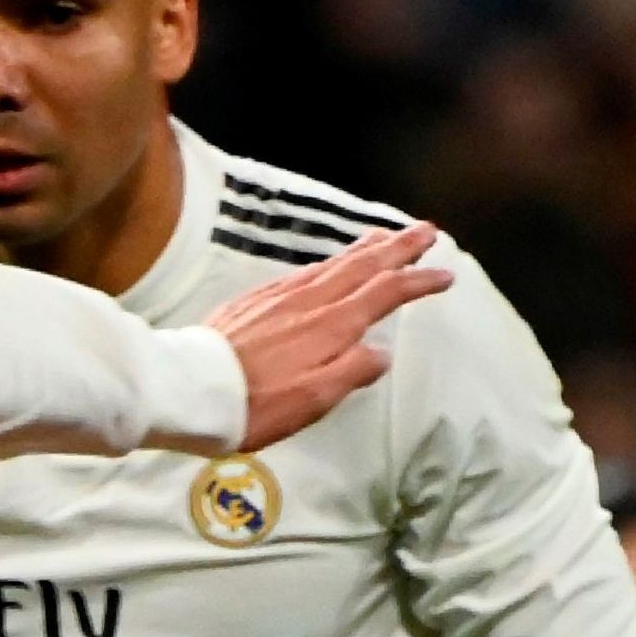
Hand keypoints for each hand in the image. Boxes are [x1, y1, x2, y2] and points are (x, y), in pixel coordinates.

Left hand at [211, 222, 451, 450]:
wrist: (190, 389)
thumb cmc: (255, 405)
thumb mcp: (312, 400)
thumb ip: (351, 372)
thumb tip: (380, 353)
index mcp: (331, 326)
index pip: (385, 293)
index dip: (417, 281)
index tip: (445, 275)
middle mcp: (310, 301)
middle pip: (363, 265)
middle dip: (398, 247)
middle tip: (427, 231)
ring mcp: (282, 294)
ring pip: (334, 262)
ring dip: (367, 247)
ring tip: (387, 236)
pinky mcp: (258, 298)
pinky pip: (306, 269)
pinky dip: (331, 260)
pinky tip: (332, 263)